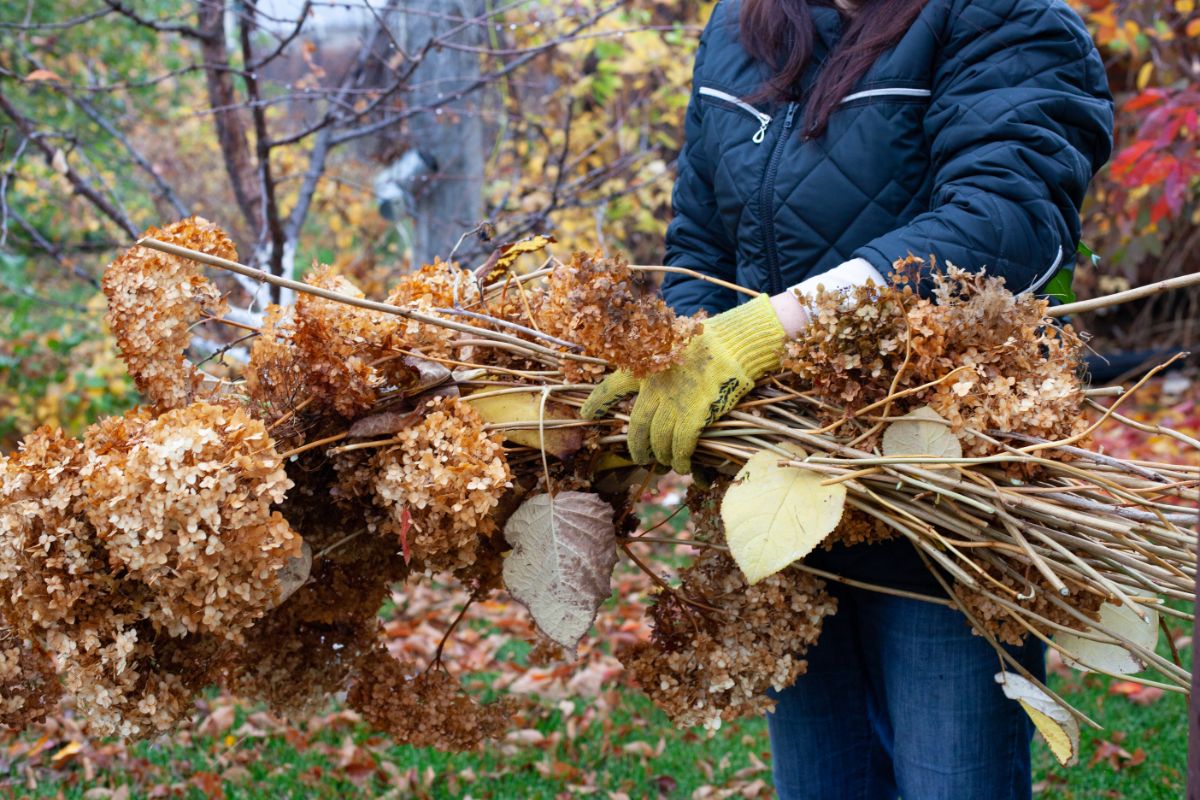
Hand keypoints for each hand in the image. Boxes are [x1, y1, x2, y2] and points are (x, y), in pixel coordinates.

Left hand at [580, 294, 785, 473]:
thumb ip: (664, 366)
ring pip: (659, 441)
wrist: (736, 341)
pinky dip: (682, 459)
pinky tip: (686, 466)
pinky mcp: (694, 414)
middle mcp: (654, 387)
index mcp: (646, 366)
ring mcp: (673, 402)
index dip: (597, 401)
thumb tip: (662, 389)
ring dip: (663, 456)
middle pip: (637, 427)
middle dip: (637, 447)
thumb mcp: (676, 345)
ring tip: (669, 463)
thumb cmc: (712, 340)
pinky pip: (681, 446)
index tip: (585, 413)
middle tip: (640, 457)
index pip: (612, 385)